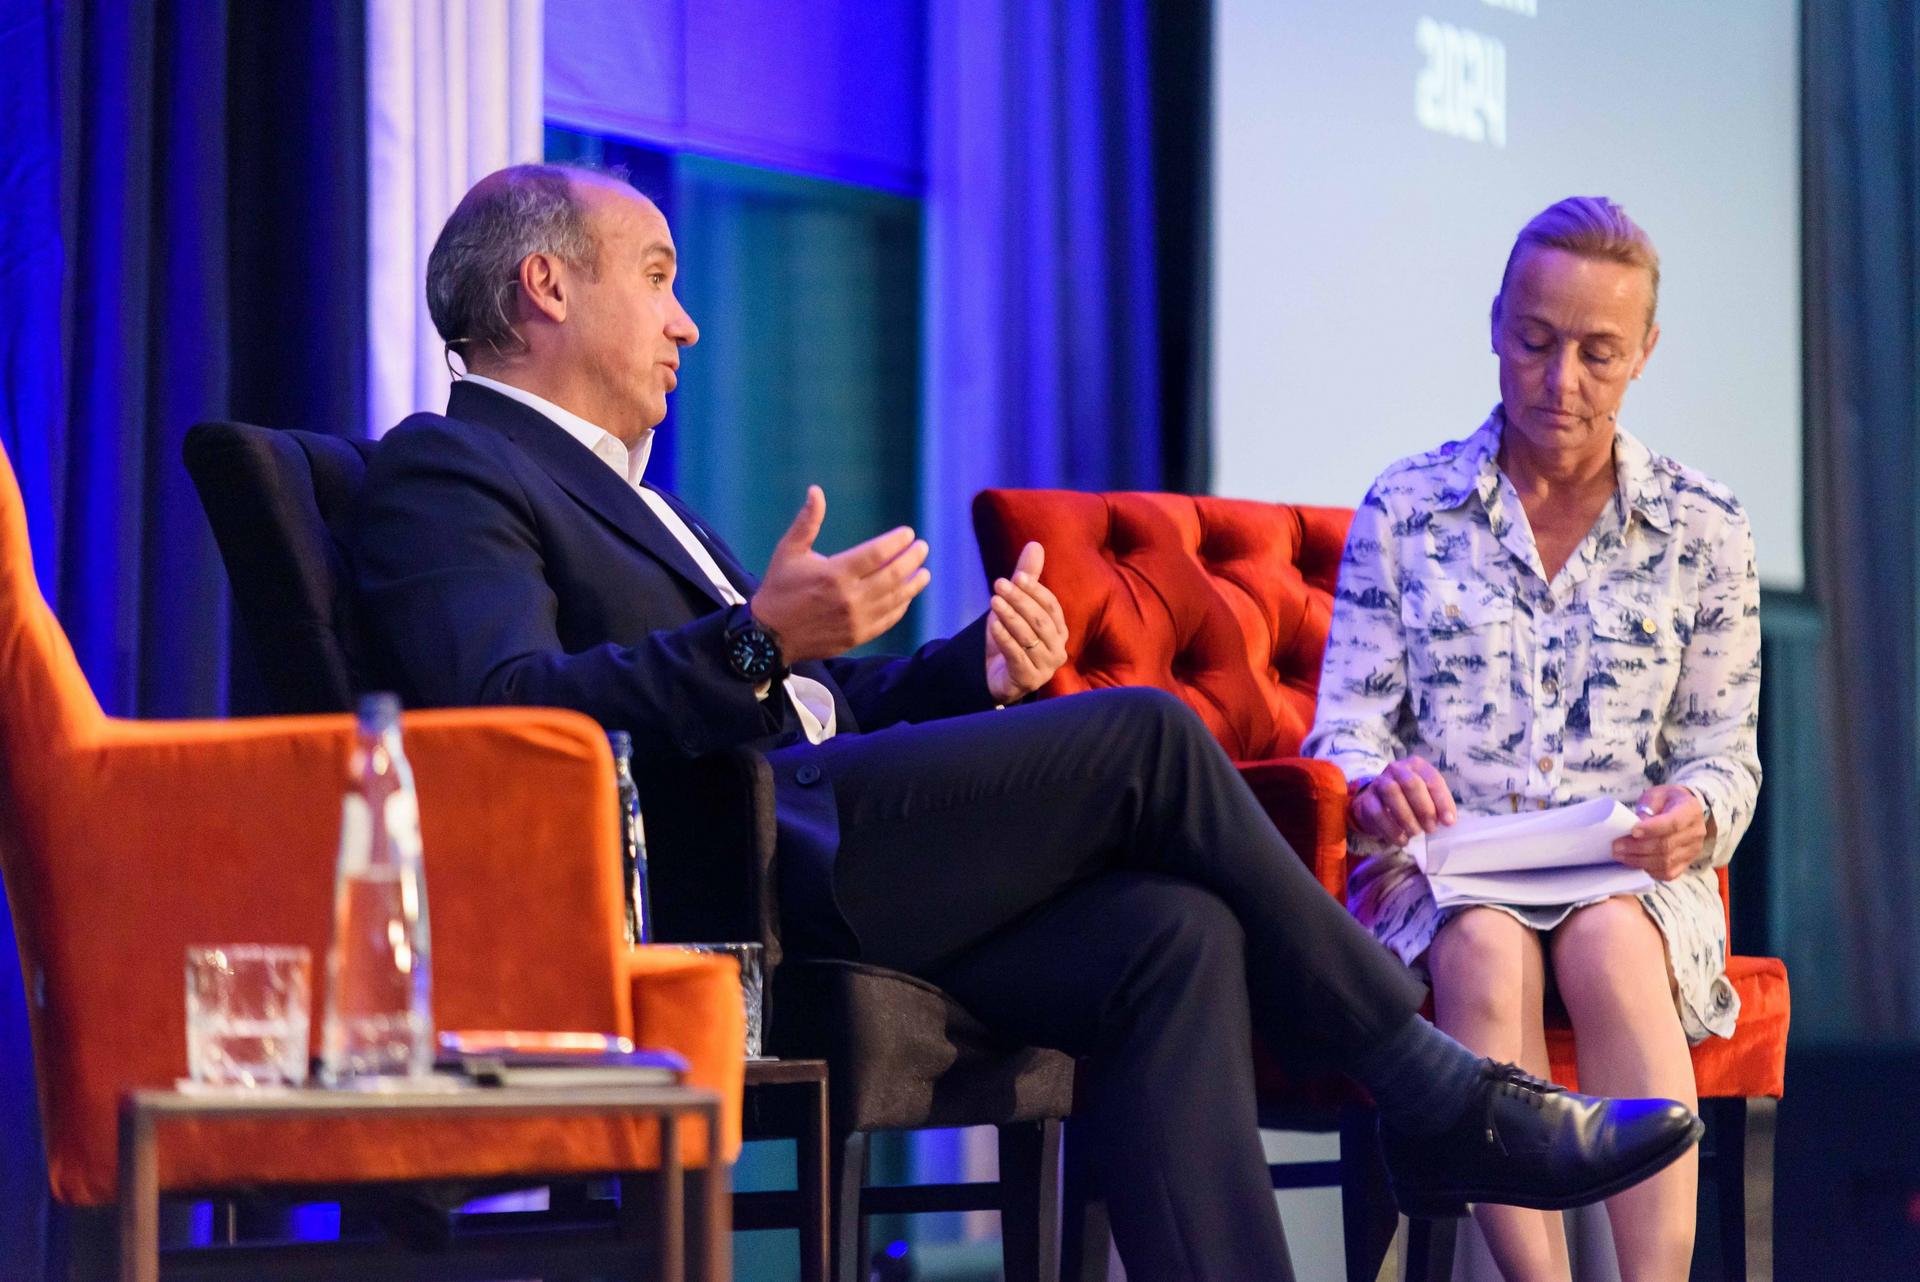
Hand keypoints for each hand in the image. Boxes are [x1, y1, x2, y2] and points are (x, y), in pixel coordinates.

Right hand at [749, 487, 930, 662]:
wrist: (769, 636)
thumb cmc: (779, 588)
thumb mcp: (789, 551)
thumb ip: (807, 522)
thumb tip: (816, 490)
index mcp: (835, 573)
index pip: (877, 553)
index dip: (896, 542)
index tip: (907, 533)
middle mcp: (849, 597)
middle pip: (893, 575)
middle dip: (912, 559)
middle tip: (922, 548)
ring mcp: (856, 619)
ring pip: (896, 598)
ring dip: (914, 583)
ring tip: (924, 572)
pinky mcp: (858, 636)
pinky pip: (888, 619)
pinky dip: (901, 606)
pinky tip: (907, 596)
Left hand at [984, 542, 1069, 702]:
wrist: (996, 677)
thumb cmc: (1010, 640)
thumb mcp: (1016, 607)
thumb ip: (1027, 579)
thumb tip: (1035, 545)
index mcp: (1059, 630)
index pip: (1051, 606)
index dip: (1035, 590)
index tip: (1017, 576)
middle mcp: (1057, 649)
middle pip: (1040, 620)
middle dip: (1020, 601)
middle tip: (999, 584)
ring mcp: (1045, 667)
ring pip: (1029, 637)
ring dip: (1010, 617)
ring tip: (993, 601)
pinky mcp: (1029, 680)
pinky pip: (1017, 656)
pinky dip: (1005, 639)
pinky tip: (993, 626)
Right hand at [1350, 756, 1457, 845]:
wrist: (1378, 805)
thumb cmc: (1409, 800)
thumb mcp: (1427, 798)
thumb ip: (1439, 806)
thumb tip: (1448, 820)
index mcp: (1417, 766)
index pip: (1432, 780)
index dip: (1442, 802)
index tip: (1449, 822)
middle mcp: (1397, 769)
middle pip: (1411, 783)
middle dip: (1424, 809)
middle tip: (1430, 829)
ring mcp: (1379, 782)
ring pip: (1392, 793)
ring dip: (1407, 817)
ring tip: (1415, 833)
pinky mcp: (1366, 799)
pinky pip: (1378, 812)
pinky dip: (1392, 829)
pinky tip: (1402, 839)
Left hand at [1611, 785, 1705, 880]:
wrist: (1686, 812)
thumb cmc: (1668, 801)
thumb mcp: (1657, 794)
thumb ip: (1648, 807)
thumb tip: (1636, 826)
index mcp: (1691, 811)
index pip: (1673, 823)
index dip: (1652, 829)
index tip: (1633, 831)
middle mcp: (1695, 833)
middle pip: (1666, 845)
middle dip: (1638, 847)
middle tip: (1617, 845)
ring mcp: (1692, 851)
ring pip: (1665, 862)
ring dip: (1639, 860)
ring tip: (1620, 855)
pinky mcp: (1686, 863)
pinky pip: (1667, 873)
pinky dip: (1649, 870)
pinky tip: (1634, 862)